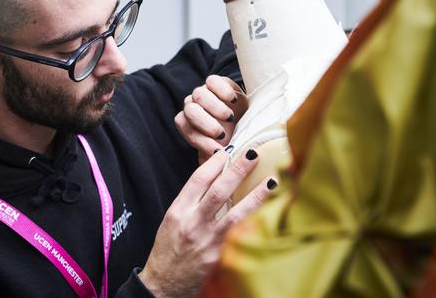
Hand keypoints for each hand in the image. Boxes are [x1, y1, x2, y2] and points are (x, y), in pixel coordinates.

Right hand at [138, 149, 275, 297]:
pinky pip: (240, 235)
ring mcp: (207, 240)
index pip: (198, 180)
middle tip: (253, 153)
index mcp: (179, 211)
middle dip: (237, 170)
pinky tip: (271, 213)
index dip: (214, 163)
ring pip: (236, 212)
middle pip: (218, 190)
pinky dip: (256, 222)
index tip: (228, 151)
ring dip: (256, 195)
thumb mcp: (173, 220)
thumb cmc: (168, 250)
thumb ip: (191, 201)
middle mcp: (193, 223)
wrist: (163, 284)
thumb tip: (212, 179)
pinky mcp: (219, 256)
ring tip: (272, 181)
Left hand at [175, 75, 246, 162]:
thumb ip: (212, 159)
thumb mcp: (223, 151)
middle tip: (222, 134)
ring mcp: (203, 92)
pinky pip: (212, 81)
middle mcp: (193, 106)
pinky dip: (222, 91)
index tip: (217, 150)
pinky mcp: (215, 82)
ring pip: (199, 95)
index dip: (198, 139)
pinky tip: (233, 101)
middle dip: (206, 124)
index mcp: (189, 122)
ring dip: (215, 108)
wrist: (247, 119)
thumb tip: (207, 168)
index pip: (183, 125)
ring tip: (230, 118)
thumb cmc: (233, 138)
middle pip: (189, 110)